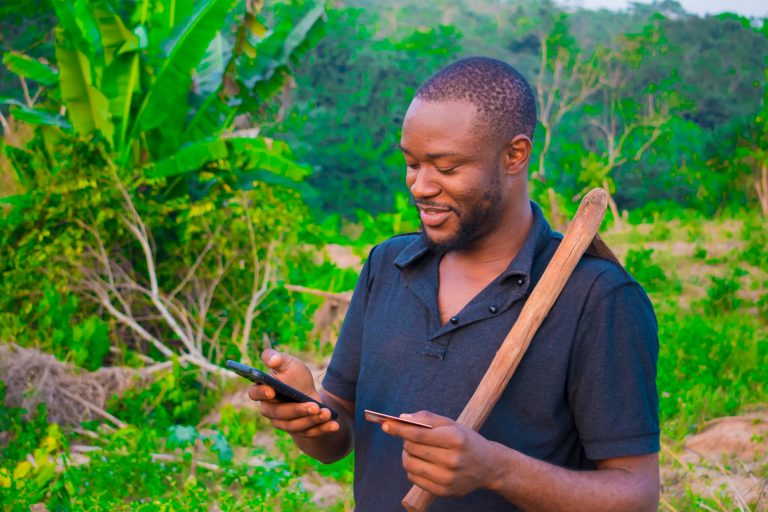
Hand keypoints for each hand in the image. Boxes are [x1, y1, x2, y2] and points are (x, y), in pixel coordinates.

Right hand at [247, 349, 338, 437]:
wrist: (307, 391)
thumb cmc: (294, 376)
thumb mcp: (288, 363)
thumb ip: (277, 358)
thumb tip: (271, 359)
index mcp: (263, 391)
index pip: (255, 393)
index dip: (261, 393)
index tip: (272, 390)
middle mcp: (269, 410)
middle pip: (279, 413)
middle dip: (297, 410)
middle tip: (314, 406)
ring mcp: (283, 423)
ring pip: (294, 426)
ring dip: (311, 420)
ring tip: (326, 413)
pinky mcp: (298, 431)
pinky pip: (309, 433)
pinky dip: (322, 429)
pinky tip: (334, 425)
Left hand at [381, 410, 498, 496]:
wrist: (488, 466)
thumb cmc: (465, 440)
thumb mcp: (451, 424)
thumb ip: (426, 418)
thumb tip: (402, 419)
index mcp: (455, 439)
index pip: (418, 435)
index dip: (399, 429)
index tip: (385, 424)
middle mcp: (452, 460)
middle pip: (412, 449)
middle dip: (406, 440)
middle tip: (412, 437)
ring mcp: (447, 478)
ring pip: (410, 464)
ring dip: (407, 455)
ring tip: (417, 450)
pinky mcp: (443, 492)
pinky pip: (414, 478)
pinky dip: (413, 468)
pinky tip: (424, 463)